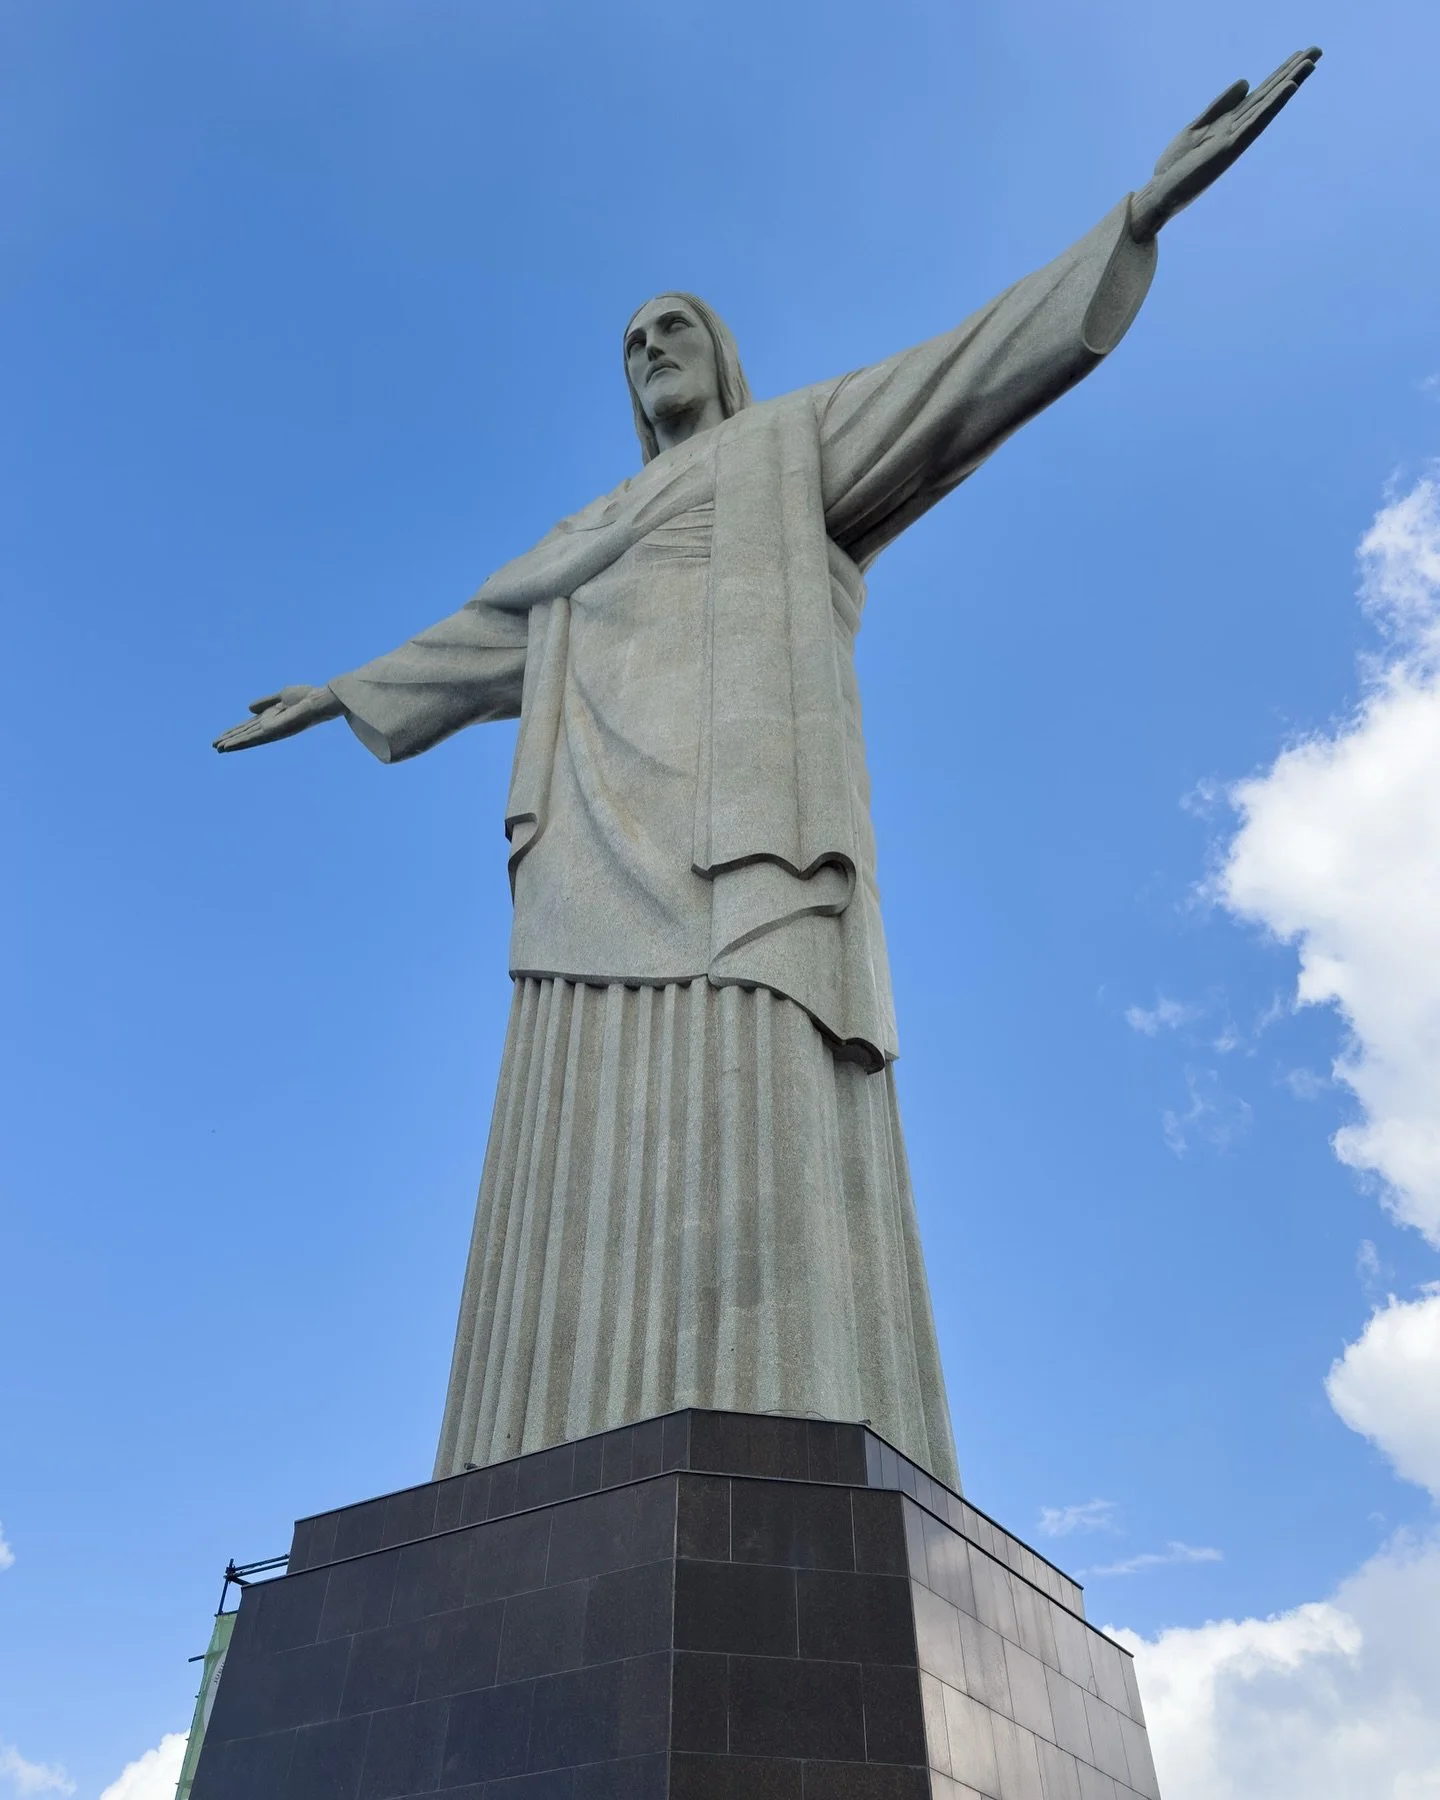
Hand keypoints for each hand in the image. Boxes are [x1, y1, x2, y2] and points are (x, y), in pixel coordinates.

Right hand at [213, 684, 342, 752]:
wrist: (318, 700)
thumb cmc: (307, 697)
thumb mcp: (282, 696)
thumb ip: (265, 702)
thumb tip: (248, 708)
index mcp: (271, 717)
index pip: (249, 726)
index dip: (235, 731)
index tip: (222, 736)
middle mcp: (270, 726)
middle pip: (246, 734)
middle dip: (230, 739)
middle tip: (214, 746)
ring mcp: (271, 730)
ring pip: (247, 738)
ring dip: (232, 743)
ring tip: (217, 748)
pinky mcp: (273, 732)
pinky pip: (253, 738)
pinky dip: (240, 742)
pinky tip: (229, 746)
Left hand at [1130, 46, 1321, 241]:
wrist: (1160, 192)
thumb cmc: (1177, 164)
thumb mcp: (1197, 126)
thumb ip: (1221, 105)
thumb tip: (1247, 82)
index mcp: (1230, 122)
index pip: (1261, 93)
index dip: (1280, 73)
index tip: (1301, 53)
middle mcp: (1238, 129)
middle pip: (1269, 95)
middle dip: (1292, 72)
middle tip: (1318, 48)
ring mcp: (1235, 138)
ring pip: (1267, 105)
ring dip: (1289, 83)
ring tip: (1310, 63)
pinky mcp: (1228, 148)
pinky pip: (1255, 123)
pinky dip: (1272, 105)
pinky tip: (1287, 88)